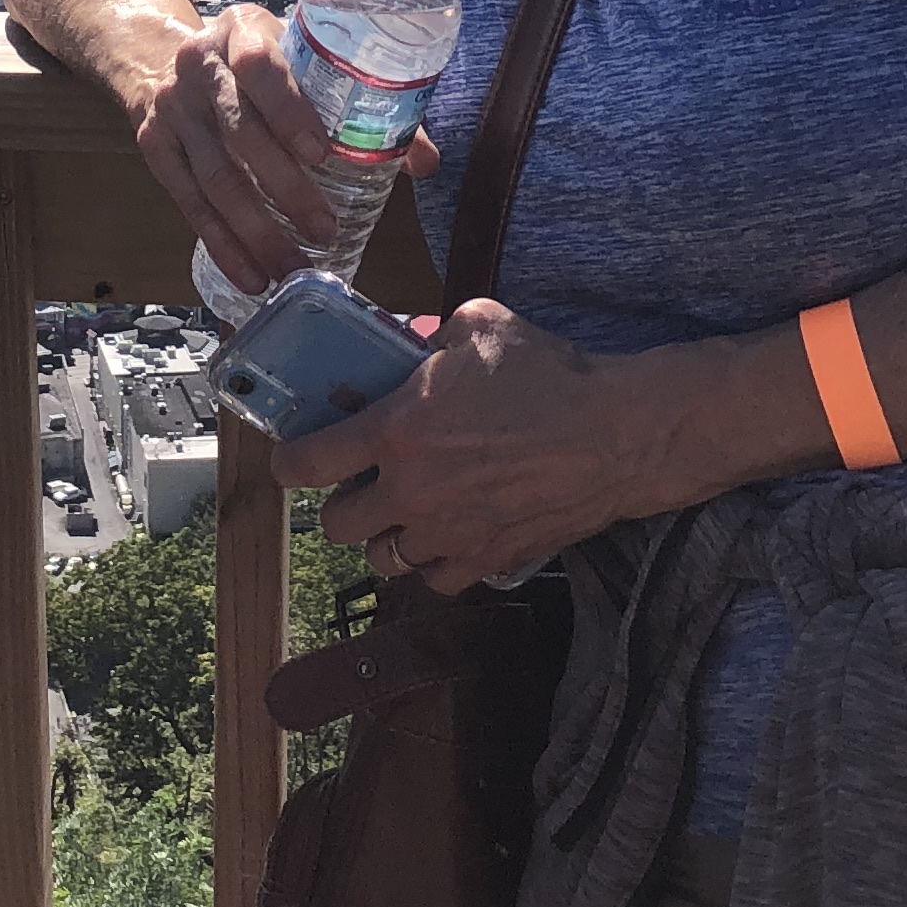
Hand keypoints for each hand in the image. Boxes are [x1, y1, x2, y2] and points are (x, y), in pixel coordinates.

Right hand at [127, 4, 441, 302]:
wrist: (161, 56)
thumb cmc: (255, 62)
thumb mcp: (296, 56)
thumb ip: (360, 100)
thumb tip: (425, 161)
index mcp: (242, 30)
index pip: (260, 66)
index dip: (289, 110)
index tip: (322, 153)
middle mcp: (198, 65)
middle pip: (239, 132)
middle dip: (283, 187)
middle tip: (324, 230)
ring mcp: (172, 109)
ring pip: (213, 177)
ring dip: (254, 230)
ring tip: (292, 269)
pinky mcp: (154, 147)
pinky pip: (189, 203)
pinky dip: (221, 243)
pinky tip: (251, 276)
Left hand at [270, 299, 643, 591]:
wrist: (617, 435)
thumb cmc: (549, 376)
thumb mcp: (480, 326)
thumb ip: (433, 334)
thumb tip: (415, 339)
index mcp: (397, 431)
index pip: (306, 465)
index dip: (289, 464)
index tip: (294, 459)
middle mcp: (412, 492)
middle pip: (338, 526)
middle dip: (345, 503)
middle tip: (366, 483)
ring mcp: (448, 534)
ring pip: (383, 560)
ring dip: (387, 537)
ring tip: (408, 513)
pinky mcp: (487, 560)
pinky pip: (436, 581)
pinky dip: (435, 564)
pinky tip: (449, 536)